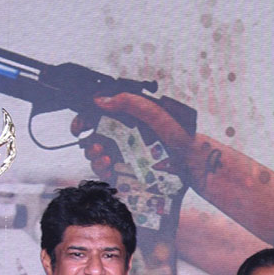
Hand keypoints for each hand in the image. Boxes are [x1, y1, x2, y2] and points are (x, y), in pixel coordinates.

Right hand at [72, 95, 191, 180]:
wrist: (193, 163)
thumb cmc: (179, 136)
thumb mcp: (155, 113)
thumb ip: (129, 103)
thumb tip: (100, 100)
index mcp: (127, 118)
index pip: (97, 116)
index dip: (84, 120)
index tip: (79, 128)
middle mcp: (124, 136)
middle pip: (94, 138)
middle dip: (89, 143)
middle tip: (97, 148)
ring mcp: (126, 155)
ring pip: (99, 157)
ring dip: (95, 158)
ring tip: (106, 160)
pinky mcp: (129, 172)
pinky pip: (109, 174)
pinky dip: (104, 172)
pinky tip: (110, 170)